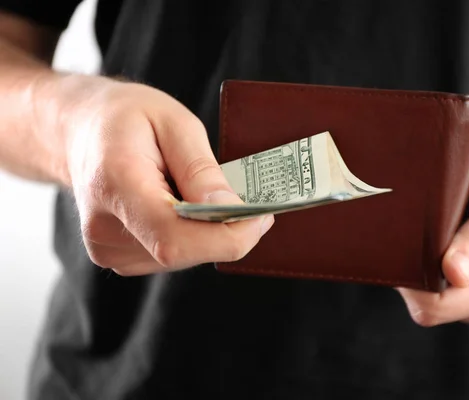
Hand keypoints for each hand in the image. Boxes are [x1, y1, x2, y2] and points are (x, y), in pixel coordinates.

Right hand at [62, 77, 273, 274]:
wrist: (79, 130)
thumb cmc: (123, 117)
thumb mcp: (173, 122)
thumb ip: (201, 170)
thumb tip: (231, 210)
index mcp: (113, 185)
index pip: (173, 237)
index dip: (226, 237)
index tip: (260, 218)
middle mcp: (103, 228)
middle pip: (182, 252)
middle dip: (226, 232)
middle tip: (251, 205)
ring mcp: (107, 248)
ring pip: (181, 257)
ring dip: (208, 233)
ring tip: (202, 194)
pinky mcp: (117, 256)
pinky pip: (171, 255)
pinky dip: (191, 235)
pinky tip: (183, 206)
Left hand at [398, 148, 468, 325]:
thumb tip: (453, 273)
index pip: (436, 307)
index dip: (413, 283)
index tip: (404, 248)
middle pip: (424, 305)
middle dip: (412, 273)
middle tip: (417, 231)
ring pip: (423, 296)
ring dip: (416, 266)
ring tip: (430, 229)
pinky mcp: (462, 284)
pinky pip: (429, 284)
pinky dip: (422, 262)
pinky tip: (430, 236)